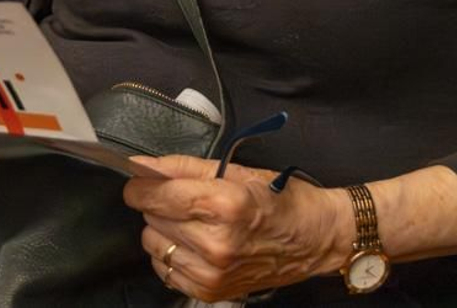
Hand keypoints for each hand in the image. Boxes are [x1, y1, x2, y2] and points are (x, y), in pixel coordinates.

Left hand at [123, 154, 352, 301]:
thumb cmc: (281, 200)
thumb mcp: (236, 172)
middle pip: (152, 218)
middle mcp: (217, 242)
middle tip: (184, 200)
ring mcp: (213, 271)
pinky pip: (165, 270)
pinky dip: (172, 255)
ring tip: (193, 223)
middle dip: (159, 205)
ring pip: (154, 244)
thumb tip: (144, 166)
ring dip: (164, 230)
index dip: (141, 185)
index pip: (156, 195)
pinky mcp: (211, 290)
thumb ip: (184, 168)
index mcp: (224, 204)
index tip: (141, 181)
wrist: (316, 239)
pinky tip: (194, 244)